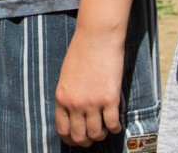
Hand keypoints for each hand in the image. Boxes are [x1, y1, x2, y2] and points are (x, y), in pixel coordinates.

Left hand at [55, 27, 124, 146]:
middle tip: (92, 137)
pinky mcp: (110, 98)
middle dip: (86, 141)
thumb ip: (68, 95)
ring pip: (96, 134)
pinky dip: (115, 128)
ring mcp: (93, 102)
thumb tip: (72, 113)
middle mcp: (75, 103)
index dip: (70, 139)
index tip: (76, 139)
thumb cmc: (81, 51)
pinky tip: (115, 123)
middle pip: (79, 136)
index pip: (62, 130)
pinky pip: (113, 124)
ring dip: (101, 135)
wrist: (97, 36)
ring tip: (104, 129)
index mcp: (61, 97)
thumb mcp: (66, 75)